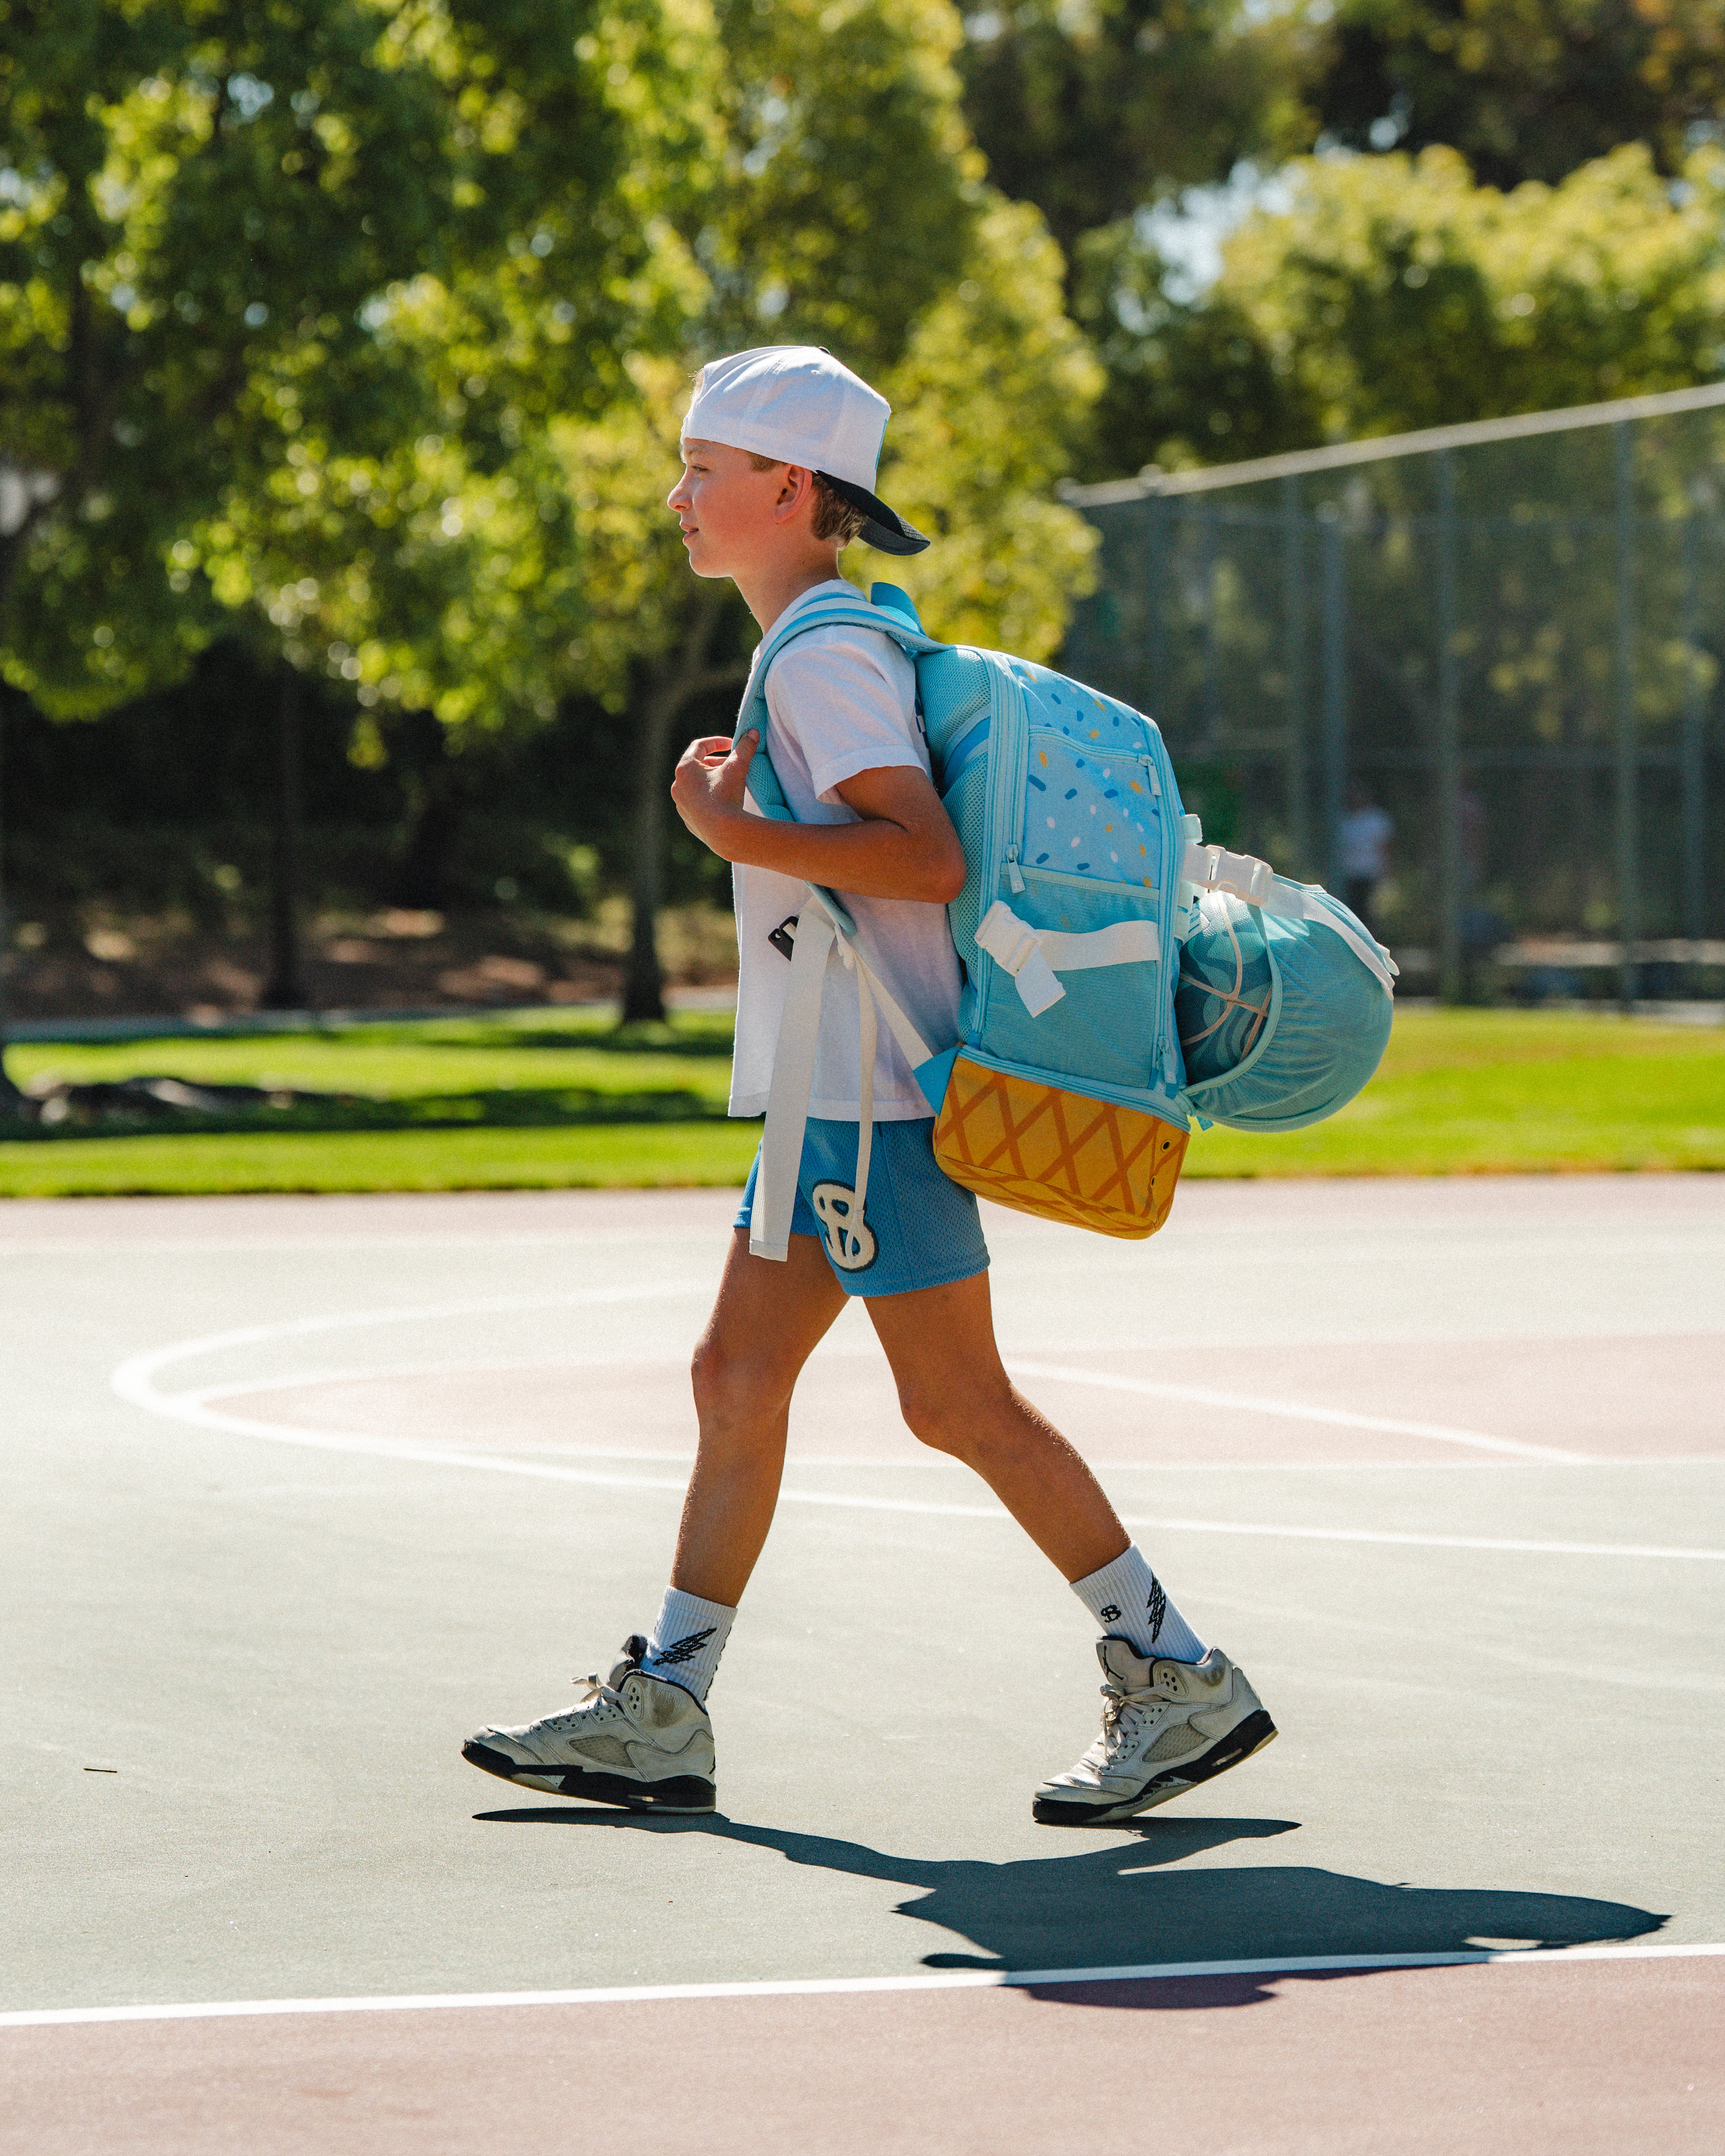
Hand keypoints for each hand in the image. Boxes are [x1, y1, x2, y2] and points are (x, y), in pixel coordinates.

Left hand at [670, 728, 758, 853]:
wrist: (724, 833)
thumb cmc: (727, 796)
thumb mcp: (737, 768)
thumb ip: (744, 748)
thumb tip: (752, 732)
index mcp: (685, 768)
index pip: (700, 746)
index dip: (717, 742)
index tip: (732, 744)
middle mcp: (678, 785)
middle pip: (696, 766)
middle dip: (716, 762)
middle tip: (733, 764)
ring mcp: (681, 804)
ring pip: (695, 785)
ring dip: (711, 780)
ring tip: (729, 782)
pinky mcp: (688, 819)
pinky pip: (696, 803)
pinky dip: (708, 797)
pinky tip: (722, 801)